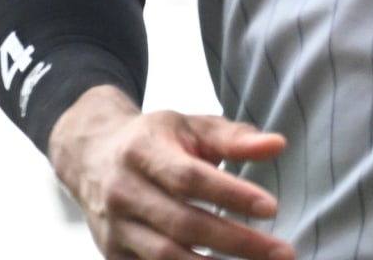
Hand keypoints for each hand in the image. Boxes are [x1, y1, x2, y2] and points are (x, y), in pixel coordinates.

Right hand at [47, 85, 293, 259]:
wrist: (90, 156)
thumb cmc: (153, 139)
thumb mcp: (189, 127)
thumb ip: (234, 138)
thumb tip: (278, 145)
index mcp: (142, 152)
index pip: (190, 179)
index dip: (231, 195)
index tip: (271, 208)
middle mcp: (123, 192)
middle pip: (184, 224)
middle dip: (236, 242)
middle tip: (282, 252)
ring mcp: (115, 228)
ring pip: (167, 257)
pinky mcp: (113, 254)